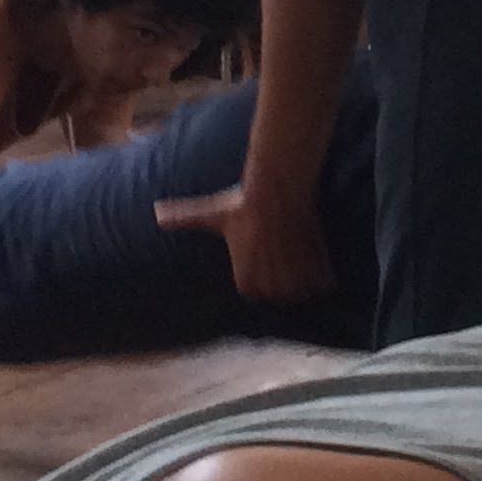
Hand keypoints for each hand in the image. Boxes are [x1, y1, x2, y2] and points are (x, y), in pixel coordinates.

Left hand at [155, 181, 336, 301]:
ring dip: (306, 279)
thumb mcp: (211, 214)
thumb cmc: (242, 202)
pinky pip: (325, 285)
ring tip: (302, 255)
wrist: (277, 189)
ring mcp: (297, 281)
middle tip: (285, 250)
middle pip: (283, 292)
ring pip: (304, 291)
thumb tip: (156, 213)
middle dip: (286, 276)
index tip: (266, 250)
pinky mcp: (319, 270)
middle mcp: (271, 287)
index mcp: (246, 282)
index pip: (259, 289)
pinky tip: (318, 258)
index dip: (265, 268)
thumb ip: (183, 218)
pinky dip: (325, 277)